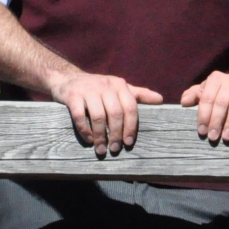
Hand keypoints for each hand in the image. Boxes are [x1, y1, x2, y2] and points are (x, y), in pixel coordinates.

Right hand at [46, 70, 161, 156]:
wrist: (68, 78)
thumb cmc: (98, 88)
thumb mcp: (119, 88)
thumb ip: (138, 94)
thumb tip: (160, 100)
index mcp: (120, 85)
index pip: (130, 107)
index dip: (131, 126)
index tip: (129, 142)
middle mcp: (105, 86)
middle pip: (115, 114)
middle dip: (116, 134)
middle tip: (115, 149)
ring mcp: (88, 90)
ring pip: (98, 116)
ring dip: (100, 136)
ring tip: (101, 149)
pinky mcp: (72, 96)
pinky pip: (80, 116)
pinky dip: (85, 130)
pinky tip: (89, 140)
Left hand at [180, 71, 228, 143]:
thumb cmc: (220, 92)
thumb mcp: (205, 91)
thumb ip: (193, 96)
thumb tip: (184, 102)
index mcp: (215, 79)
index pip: (207, 98)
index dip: (204, 115)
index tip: (202, 131)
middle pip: (221, 102)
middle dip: (216, 122)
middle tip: (213, 137)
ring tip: (226, 136)